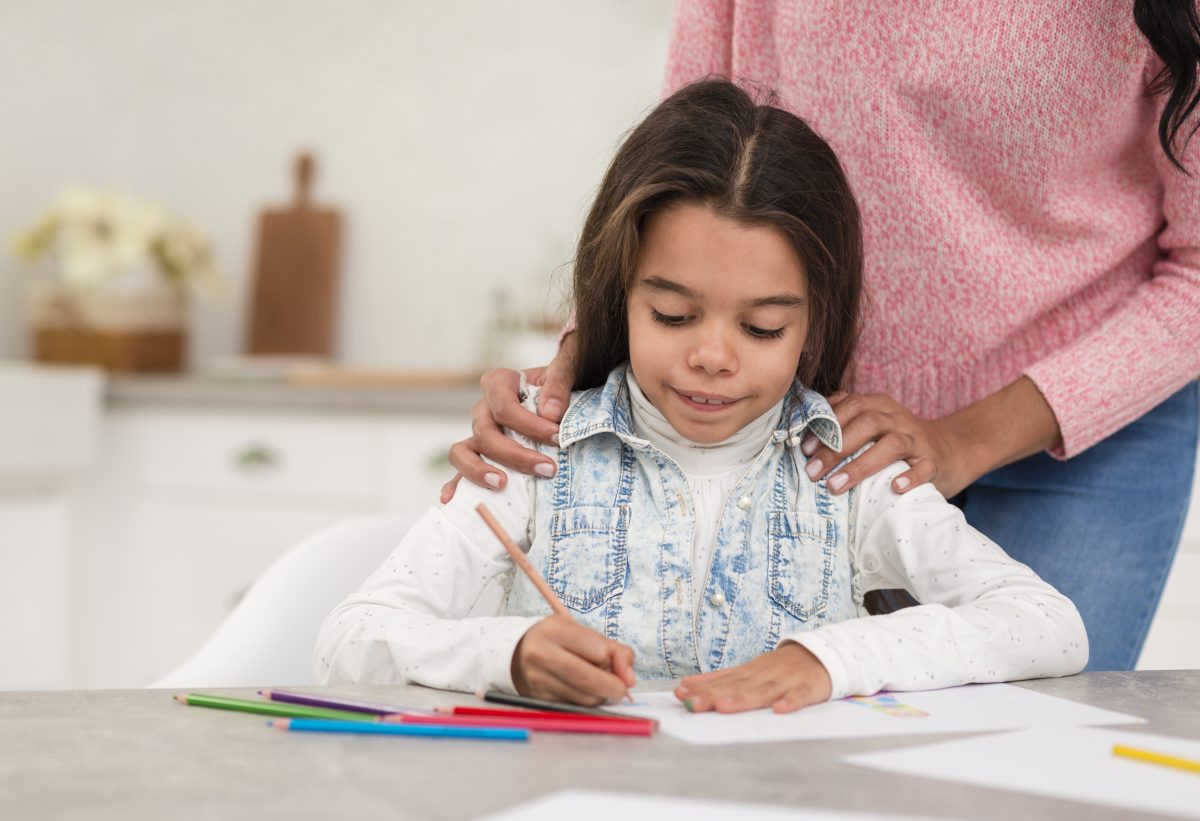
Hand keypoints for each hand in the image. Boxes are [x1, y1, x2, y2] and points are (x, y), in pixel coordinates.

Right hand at [441, 333, 577, 501]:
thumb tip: (550, 412)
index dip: (529, 425)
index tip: (557, 438)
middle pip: (486, 433)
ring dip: (479, 470)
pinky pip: (460, 470)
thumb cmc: (557, 386)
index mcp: (499, 383)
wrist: (555, 398)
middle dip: (516, 455)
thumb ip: (558, 385)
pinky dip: (455, 484)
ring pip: (463, 452)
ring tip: (502, 484)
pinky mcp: (478, 454)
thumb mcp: (564, 373)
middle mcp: (483, 409)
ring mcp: (477, 433)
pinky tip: (452, 498)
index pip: (504, 406)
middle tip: (548, 469)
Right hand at [511, 614, 636, 705]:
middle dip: (614, 687)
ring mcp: (538, 680)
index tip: (615, 661)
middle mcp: (542, 655)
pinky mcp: (539, 699)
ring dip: (600, 695)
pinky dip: (586, 702)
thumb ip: (613, 650)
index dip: (613, 658)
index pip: (597, 649)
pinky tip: (582, 691)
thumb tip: (630, 679)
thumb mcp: (581, 632)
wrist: (516, 653)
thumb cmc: (557, 640)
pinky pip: (575, 707)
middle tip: (621, 688)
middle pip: (590, 679)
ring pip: (585, 698)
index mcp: (555, 630)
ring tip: (597, 683)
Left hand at [673, 643, 830, 713]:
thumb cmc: (781, 668)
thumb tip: (686, 686)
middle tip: (692, 704)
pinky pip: (800, 695)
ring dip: (743, 698)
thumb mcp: (750, 670)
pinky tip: (780, 710)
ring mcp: (786, 680)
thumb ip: (721, 680)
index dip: (701, 688)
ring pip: (764, 690)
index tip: (680, 694)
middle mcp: (764, 674)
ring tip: (724, 707)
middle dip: (713, 696)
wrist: (823, 654)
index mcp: (750, 671)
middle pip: (738, 686)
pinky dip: (791, 701)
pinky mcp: (809, 686)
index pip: (723, 681)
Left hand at [802, 391, 970, 498]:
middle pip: (867, 423)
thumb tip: (805, 431)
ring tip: (836, 485)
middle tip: (814, 472)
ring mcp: (918, 440)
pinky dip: (909, 476)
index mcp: (879, 405)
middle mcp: (898, 418)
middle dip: (836, 447)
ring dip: (861, 465)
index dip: (827, 426)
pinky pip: (924, 467)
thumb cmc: (896, 441)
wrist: (948, 450)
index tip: (806, 450)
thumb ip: (843, 421)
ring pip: (891, 445)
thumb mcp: (872, 425)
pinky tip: (894, 488)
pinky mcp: (934, 462)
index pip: (851, 406)